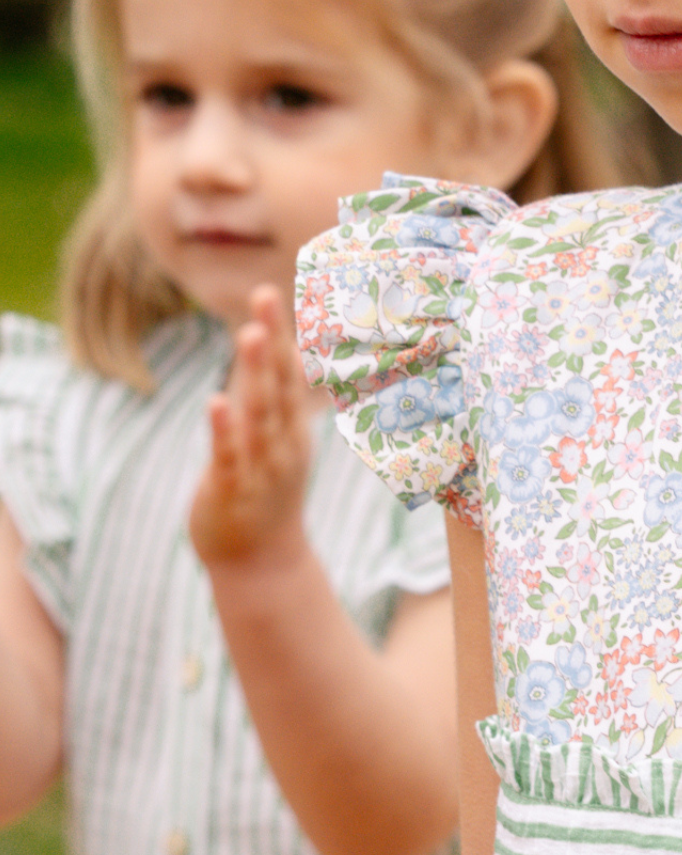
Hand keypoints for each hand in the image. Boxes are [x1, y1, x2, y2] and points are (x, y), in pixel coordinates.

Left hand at [189, 286, 315, 569]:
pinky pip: (229, 455)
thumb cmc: (263, 492)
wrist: (262, 563)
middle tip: (264, 296)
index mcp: (292, 428)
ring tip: (249, 335)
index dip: (280, 333)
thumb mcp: (273, 439)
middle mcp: (283, 441)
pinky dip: (225, 428)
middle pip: (279, 384)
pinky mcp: (232, 488)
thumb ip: (268, 393)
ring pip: (260, 414)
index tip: (268, 291)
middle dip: (272, 341)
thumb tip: (266, 343)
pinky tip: (216, 401)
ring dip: (256, 374)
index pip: (288, 372)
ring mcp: (261, 465)